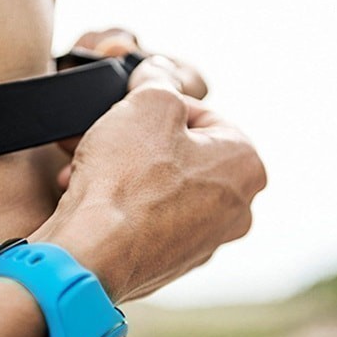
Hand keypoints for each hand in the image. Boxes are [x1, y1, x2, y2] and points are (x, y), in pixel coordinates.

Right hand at [31, 77, 265, 302]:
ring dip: (124, 172)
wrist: (92, 254)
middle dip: (139, 142)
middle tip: (108, 135)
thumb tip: (157, 72)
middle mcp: (236, 209)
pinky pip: (147, 221)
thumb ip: (159, 80)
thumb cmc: (126, 180)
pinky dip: (122, 206)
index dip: (159, 105)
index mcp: (246, 166)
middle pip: (182, 154)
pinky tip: (92, 197)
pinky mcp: (171, 264)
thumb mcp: (148, 104)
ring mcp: (204, 242)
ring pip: (162, 188)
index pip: (203, 115)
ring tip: (90, 166)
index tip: (131, 110)